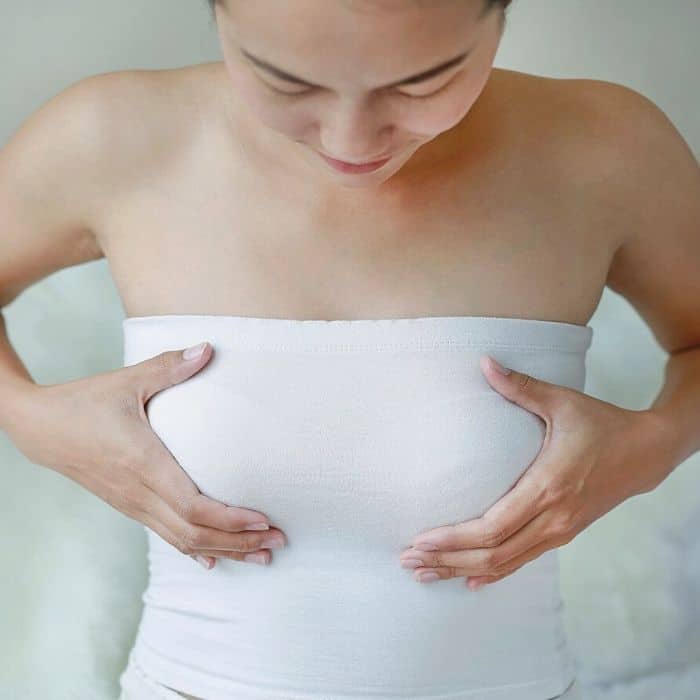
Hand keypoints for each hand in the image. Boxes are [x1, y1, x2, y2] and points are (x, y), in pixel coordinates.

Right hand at [5, 341, 286, 570]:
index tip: (265, 520)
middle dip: (240, 541)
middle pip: (195, 532)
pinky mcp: (128, 506)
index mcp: (142, 463)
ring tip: (262, 555)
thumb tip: (209, 348)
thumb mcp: (127, 381)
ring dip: (225, 550)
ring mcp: (132, 504)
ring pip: (183, 541)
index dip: (231, 520)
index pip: (193, 506)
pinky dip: (195, 550)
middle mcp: (138, 492)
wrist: (38, 427)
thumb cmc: (84, 402)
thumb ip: (170, 368)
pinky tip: (216, 561)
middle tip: (279, 541)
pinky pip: (166, 536)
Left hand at [398, 355, 675, 589]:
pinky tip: (468, 581)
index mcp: (547, 487)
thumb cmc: (601, 425)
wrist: (646, 453)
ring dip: (463, 571)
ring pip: (505, 564)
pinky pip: (522, 561)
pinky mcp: (563, 534)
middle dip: (447, 561)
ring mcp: (559, 531)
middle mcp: (552, 518)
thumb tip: (483, 362)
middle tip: (409, 562)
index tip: (421, 541)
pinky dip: (492, 574)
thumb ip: (520, 386)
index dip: (454, 539)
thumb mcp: (562, 401)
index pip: (492, 527)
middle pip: (492, 554)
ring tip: (426, 574)